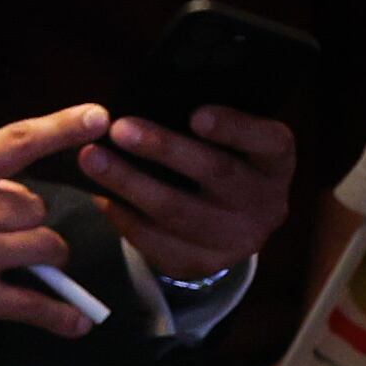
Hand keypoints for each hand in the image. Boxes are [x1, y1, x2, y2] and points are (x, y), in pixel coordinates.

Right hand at [0, 108, 101, 339]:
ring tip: (27, 260)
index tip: (96, 117)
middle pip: (36, 206)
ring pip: (48, 248)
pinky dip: (62, 314)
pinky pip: (38, 305)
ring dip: (43, 254)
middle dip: (26, 217)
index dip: (61, 126)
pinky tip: (76, 319)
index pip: (18, 141)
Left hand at [74, 104, 294, 283]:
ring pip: (177, 211)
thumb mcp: (224, 143)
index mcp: (274, 162)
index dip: (235, 128)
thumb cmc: (215, 162)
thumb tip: (141, 103)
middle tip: (120, 128)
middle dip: (164, 148)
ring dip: (129, 182)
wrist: (223, 226)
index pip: (269, 142)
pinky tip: (99, 195)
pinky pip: (156, 241)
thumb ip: (197, 123)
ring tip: (91, 157)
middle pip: (215, 172)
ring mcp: (237, 238)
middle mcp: (265, 202)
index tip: (196, 115)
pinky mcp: (202, 263)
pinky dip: (123, 215)